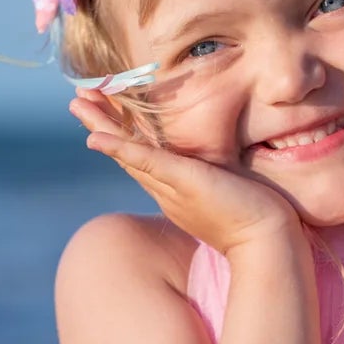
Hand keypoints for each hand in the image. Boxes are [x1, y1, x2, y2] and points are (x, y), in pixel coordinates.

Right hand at [69, 89, 302, 257]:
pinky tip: (96, 139)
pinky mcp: (183, 183)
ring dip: (101, 128)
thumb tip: (222, 166)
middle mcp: (167, 190)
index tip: (103, 113)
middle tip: (76, 100)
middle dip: (101, 124)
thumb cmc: (257, 218)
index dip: (120, 135)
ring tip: (77, 104)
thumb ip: (219, 177)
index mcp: (176, 190)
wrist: (267, 243)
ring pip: (129, 153)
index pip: (142, 157)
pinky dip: (121, 149)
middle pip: (126, 152)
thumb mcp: (232, 190)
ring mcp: (172, 188)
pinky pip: (147, 162)